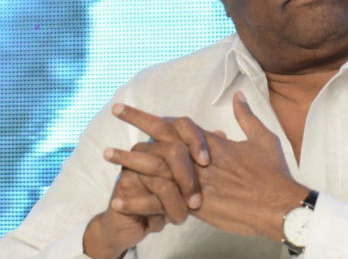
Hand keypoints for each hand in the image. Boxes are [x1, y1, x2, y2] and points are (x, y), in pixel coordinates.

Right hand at [84, 107, 210, 257]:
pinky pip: (147, 200)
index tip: (206, 162)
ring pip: (163, 181)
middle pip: (173, 150)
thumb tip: (221, 133)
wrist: (133, 222)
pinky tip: (161, 223)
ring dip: (175, 206)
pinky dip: (159, 215)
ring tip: (181, 219)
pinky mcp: (124, 186)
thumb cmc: (166, 197)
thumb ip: (201, 154)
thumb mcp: (186, 177)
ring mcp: (132, 166)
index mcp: (165, 141)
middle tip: (196, 203)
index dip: (197, 141)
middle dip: (188, 179)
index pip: (183, 125)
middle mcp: (148, 148)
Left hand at [106, 92, 308, 241]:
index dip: (149, 116)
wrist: (278, 204)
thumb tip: (239, 96)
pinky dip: (139, 200)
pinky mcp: (195, 205)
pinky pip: (161, 201)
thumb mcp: (263, 139)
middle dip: (136, 125)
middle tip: (114, 113)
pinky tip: (119, 200)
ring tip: (106, 156)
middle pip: (160, 139)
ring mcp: (194, 181)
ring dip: (129, 161)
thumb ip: (247, 118)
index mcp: (211, 142)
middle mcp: (198, 159)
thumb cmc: (273, 172)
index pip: (175, 123)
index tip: (128, 108)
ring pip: (155, 167)